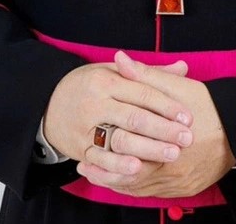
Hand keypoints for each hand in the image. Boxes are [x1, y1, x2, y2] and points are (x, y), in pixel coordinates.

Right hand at [43, 57, 192, 172]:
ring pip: (120, 140)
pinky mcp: (80, 149)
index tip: (187, 116)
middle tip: (187, 137)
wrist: (48, 104)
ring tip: (171, 154)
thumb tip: (182, 67)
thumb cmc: (89, 85)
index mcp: (106, 81)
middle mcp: (95, 103)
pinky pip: (101, 159)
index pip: (142, 93)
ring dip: (147, 149)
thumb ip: (148, 73)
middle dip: (163, 129)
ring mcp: (86, 128)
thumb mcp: (113, 72)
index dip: (166, 105)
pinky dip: (118, 166)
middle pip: (134, 117)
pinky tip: (138, 168)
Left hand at [76, 52, 235, 197]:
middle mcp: (174, 167)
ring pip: (140, 187)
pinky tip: (122, 181)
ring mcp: (180, 182)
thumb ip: (145, 75)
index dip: (104, 152)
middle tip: (84, 165)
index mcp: (168, 140)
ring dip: (117, 181)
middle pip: (131, 175)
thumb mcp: (178, 87)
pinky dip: (135, 188)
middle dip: (105, 171)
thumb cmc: (209, 105)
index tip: (84, 149)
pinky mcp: (185, 189)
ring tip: (95, 174)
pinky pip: (153, 193)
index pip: (130, 151)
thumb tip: (119, 58)